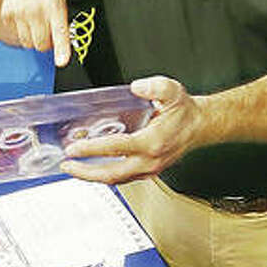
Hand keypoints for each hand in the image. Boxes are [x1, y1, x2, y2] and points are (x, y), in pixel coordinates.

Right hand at [0, 0, 71, 64]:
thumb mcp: (60, 3)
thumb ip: (62, 26)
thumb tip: (62, 51)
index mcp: (55, 6)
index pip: (59, 32)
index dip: (61, 49)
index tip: (61, 62)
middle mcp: (37, 9)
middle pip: (41, 44)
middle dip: (44, 42)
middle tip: (46, 31)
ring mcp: (20, 12)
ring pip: (27, 42)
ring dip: (31, 37)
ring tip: (35, 22)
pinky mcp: (7, 15)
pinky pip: (16, 34)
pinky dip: (20, 28)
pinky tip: (24, 15)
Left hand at [61, 76, 207, 183]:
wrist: (200, 126)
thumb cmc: (184, 111)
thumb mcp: (172, 92)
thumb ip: (155, 87)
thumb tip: (137, 87)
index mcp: (152, 142)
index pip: (115, 148)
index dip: (92, 149)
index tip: (74, 148)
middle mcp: (150, 160)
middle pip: (112, 174)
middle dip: (85, 172)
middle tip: (66, 165)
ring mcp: (150, 169)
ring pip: (116, 179)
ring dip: (92, 176)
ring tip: (73, 168)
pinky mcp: (148, 171)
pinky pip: (123, 178)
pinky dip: (105, 175)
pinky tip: (92, 168)